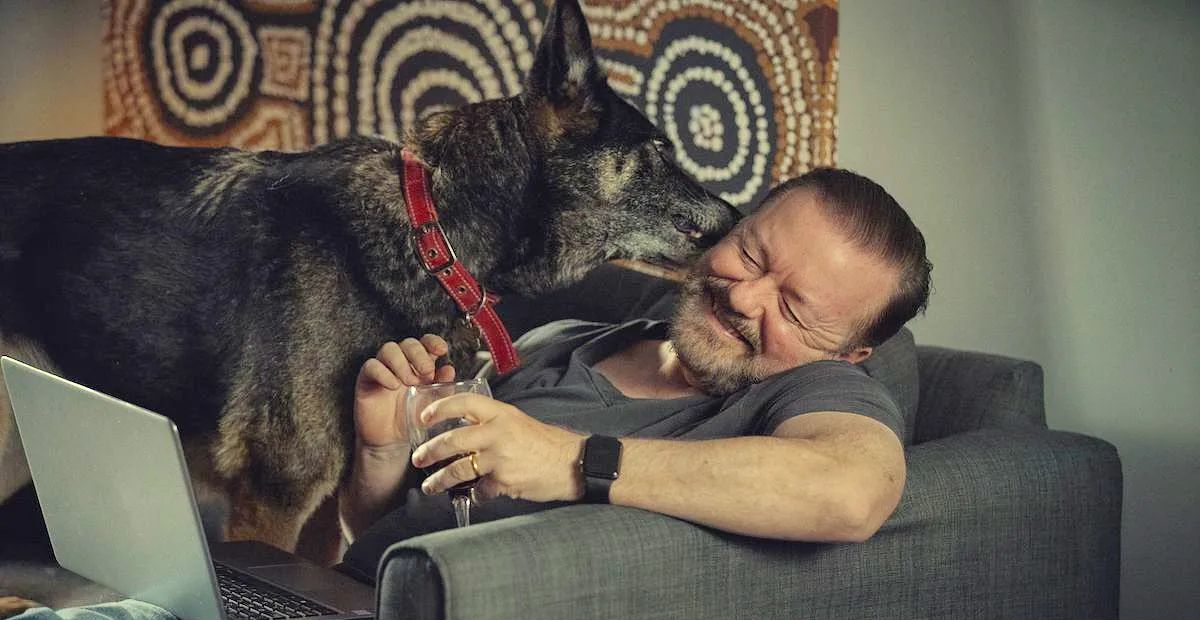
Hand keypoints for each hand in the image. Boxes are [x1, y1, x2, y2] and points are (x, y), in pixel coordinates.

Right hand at [353, 335, 455, 452]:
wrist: (391, 441)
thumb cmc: (413, 418)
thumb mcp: (433, 404)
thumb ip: (443, 387)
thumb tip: (449, 369)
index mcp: (419, 364)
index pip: (425, 342)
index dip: (433, 341)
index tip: (442, 350)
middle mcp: (401, 362)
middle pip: (408, 343)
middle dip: (419, 354)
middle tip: (426, 372)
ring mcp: (383, 368)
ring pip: (389, 349)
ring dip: (401, 363)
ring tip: (409, 382)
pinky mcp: (366, 379)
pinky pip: (371, 366)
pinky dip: (383, 373)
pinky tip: (393, 386)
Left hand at [409, 393, 586, 502]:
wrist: (574, 463)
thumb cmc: (548, 444)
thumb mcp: (519, 422)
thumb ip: (494, 424)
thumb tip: (466, 429)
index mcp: (502, 414)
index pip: (464, 403)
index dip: (440, 409)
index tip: (424, 417)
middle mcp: (498, 433)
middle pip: (452, 440)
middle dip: (430, 451)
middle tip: (418, 458)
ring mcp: (499, 458)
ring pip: (459, 470)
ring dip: (440, 480)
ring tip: (430, 486)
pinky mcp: (504, 481)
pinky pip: (480, 490)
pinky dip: (476, 495)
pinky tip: (477, 496)